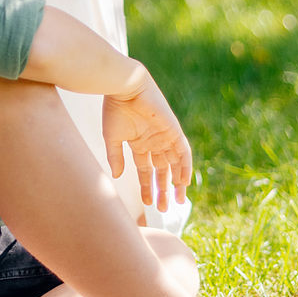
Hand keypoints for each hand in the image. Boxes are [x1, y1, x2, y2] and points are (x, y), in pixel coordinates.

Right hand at [102, 68, 191, 210]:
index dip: (147, 186)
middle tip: (164, 208)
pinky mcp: (174, 130)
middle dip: (163, 189)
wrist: (124, 87)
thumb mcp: (112, 137)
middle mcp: (153, 142)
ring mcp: (164, 137)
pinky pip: (184, 152)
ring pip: (174, 164)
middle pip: (162, 170)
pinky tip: (184, 182)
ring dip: (177, 182)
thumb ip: (115, 157)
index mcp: (138, 143)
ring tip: (178, 201)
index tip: (148, 203)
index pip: (146, 170)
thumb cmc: (115, 109)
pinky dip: (185, 167)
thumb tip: (117, 176)